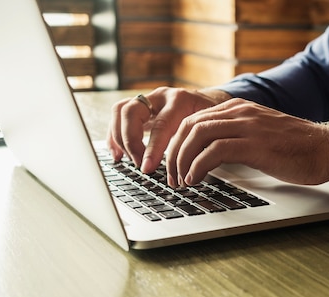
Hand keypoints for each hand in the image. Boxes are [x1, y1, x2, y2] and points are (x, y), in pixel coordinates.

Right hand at [106, 87, 231, 172]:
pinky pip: (118, 116)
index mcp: (180, 100)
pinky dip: (115, 135)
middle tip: (139, 163)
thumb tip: (193, 168)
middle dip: (130, 141)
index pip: (160, 125)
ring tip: (128, 159)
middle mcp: (161, 96)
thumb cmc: (213, 118)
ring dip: (120, 137)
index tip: (146, 168)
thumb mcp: (213, 126)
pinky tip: (118, 154)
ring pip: (120, 110)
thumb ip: (201, 141)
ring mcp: (148, 99)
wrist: (212, 101)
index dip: (151, 149)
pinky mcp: (140, 106)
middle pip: (132, 112)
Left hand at [166, 98, 328, 186]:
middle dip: (174, 153)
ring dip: (182, 160)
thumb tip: (212, 155)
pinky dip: (198, 166)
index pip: (194, 119)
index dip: (177, 143)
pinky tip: (197, 179)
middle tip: (171, 177)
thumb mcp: (261, 134)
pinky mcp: (255, 145)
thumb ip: (237, 137)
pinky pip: (214, 151)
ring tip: (181, 180)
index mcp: (239, 108)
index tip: (174, 164)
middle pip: (189, 125)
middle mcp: (240, 112)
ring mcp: (248, 126)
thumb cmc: (298, 148)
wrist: (327, 149)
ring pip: (197, 135)